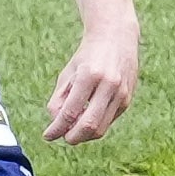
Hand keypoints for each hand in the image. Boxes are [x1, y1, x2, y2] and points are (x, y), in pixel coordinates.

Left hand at [45, 27, 136, 142]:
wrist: (116, 38)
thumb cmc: (87, 57)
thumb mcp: (68, 73)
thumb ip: (59, 99)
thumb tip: (57, 124)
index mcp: (89, 75)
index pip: (70, 111)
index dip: (57, 128)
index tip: (47, 136)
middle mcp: (108, 85)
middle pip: (88, 125)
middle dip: (72, 137)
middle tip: (63, 137)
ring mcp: (121, 93)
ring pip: (101, 128)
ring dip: (84, 135)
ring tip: (73, 129)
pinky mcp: (127, 99)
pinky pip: (108, 121)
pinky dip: (95, 125)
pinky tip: (87, 117)